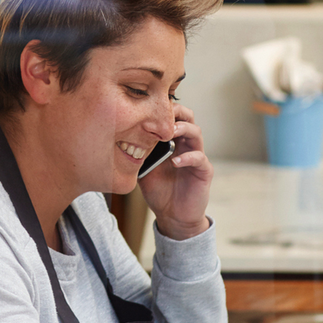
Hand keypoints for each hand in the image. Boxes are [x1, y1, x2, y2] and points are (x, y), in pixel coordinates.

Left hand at [138, 104, 211, 239]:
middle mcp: (186, 145)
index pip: (171, 116)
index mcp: (172, 141)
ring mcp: (196, 156)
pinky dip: (187, 157)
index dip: (163, 109)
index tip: (148, 106)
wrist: (172, 215)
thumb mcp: (143, 168)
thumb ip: (138, 153)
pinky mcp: (203, 171)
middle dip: (176, 112)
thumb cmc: (159, 189)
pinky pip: (199, 158)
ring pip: (196, 133)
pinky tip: (175, 162)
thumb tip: (119, 138)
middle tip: (162, 113)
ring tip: (169, 132)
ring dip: (183, 129)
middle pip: (188, 117)